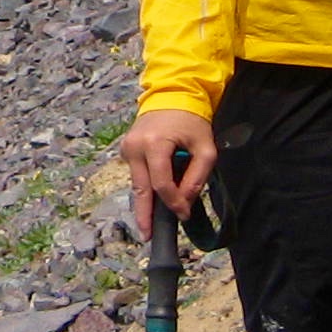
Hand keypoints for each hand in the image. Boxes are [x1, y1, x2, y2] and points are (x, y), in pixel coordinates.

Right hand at [119, 110, 217, 239]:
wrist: (172, 95)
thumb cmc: (191, 121)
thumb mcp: (205, 147)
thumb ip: (197, 176)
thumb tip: (184, 202)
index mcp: (154, 144)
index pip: (161, 183)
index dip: (173, 202)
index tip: (184, 215)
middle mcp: (135, 147)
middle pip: (140, 189)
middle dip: (145, 214)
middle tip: (148, 237)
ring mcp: (127, 148)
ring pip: (136, 185)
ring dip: (145, 204)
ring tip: (149, 225)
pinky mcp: (126, 150)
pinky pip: (136, 176)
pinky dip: (145, 189)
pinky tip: (152, 201)